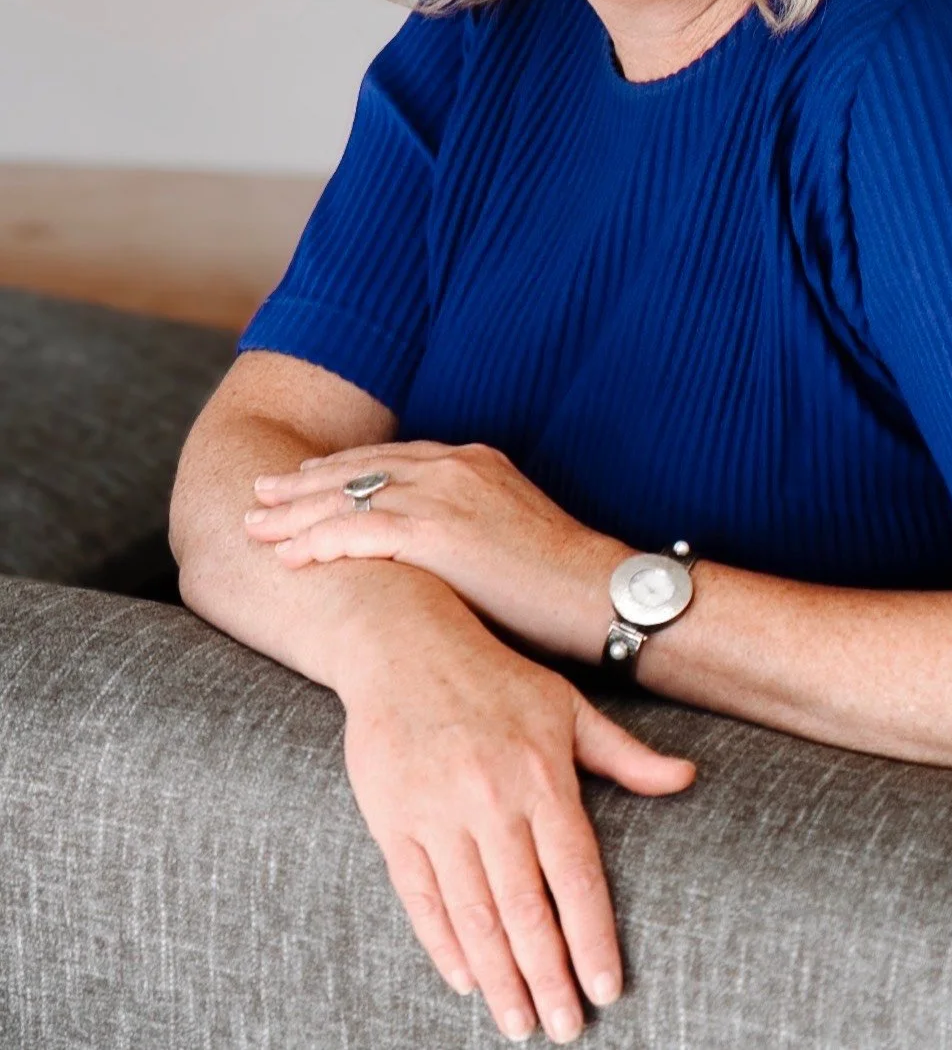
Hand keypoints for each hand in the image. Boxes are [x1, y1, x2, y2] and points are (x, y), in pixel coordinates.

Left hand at [245, 440, 629, 662]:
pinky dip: (318, 543)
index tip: (307, 478)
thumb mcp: (511, 534)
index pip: (392, 459)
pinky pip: (358, 532)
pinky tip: (288, 557)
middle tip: (260, 492)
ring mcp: (444, 495)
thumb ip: (469, 530)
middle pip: (359, 470)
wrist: (597, 590)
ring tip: (255, 526)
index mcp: (474, 461)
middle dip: (303, 484)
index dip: (343, 469)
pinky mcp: (436, 533)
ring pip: (348, 497)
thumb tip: (438, 557)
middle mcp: (454, 466)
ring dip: (295, 513)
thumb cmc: (562, 581)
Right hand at [339, 617, 695, 1043]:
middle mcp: (491, 799)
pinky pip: (420, 897)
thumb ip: (623, 754)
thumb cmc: (496, 677)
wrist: (405, 644)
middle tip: (564, 1029)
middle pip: (526, 909)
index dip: (593, 938)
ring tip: (519, 1022)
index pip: (576, 874)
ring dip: (499, 977)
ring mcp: (439, 812)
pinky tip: (466, 980)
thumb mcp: (566, 705)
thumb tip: (686, 778)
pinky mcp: (394, 820)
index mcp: (541, 774)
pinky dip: (443, 944)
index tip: (606, 990)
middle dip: (548, 977)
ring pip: (474, 913)